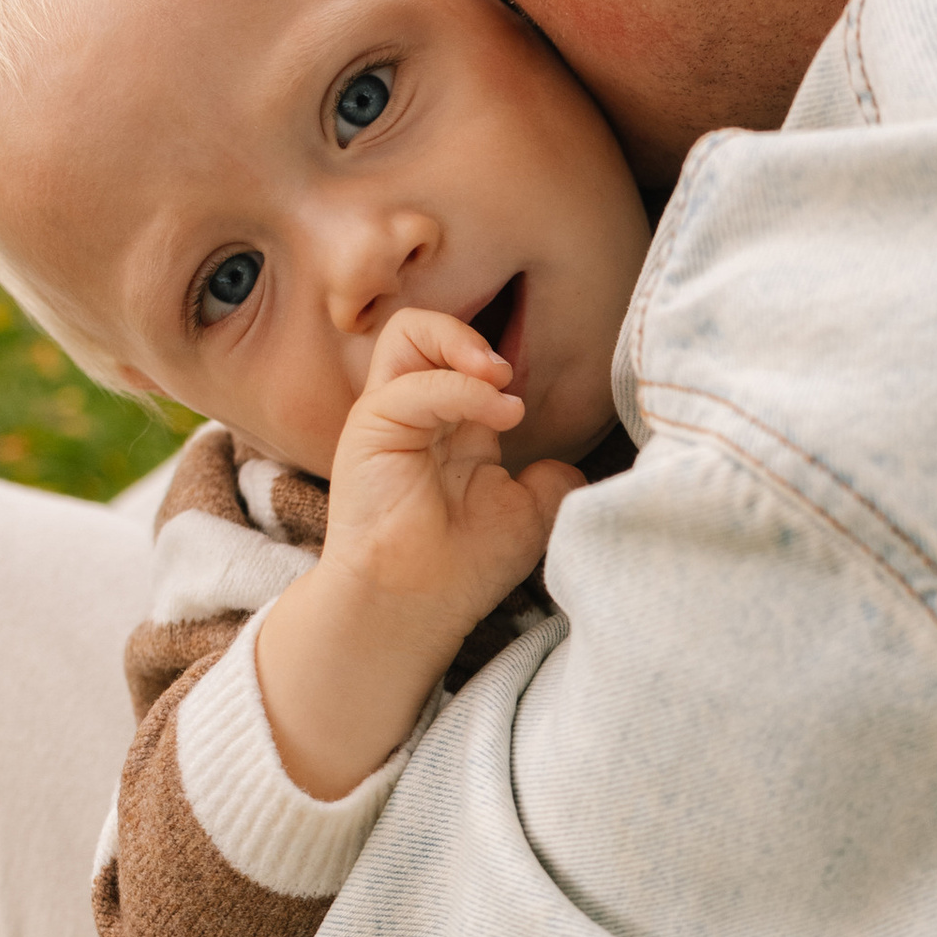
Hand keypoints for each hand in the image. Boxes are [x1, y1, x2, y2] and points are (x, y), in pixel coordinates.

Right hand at [254, 309, 584, 800]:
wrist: (415, 606)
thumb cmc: (463, 567)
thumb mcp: (531, 514)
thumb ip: (551, 478)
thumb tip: (566, 463)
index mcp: (445, 424)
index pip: (457, 355)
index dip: (494, 358)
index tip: (530, 397)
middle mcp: (412, 412)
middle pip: (423, 330)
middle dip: (468, 334)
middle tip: (507, 373)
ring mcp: (386, 416)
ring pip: (406, 333)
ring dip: (461, 343)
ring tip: (500, 380)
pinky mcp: (370, 429)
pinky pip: (413, 386)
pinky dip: (462, 388)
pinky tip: (501, 414)